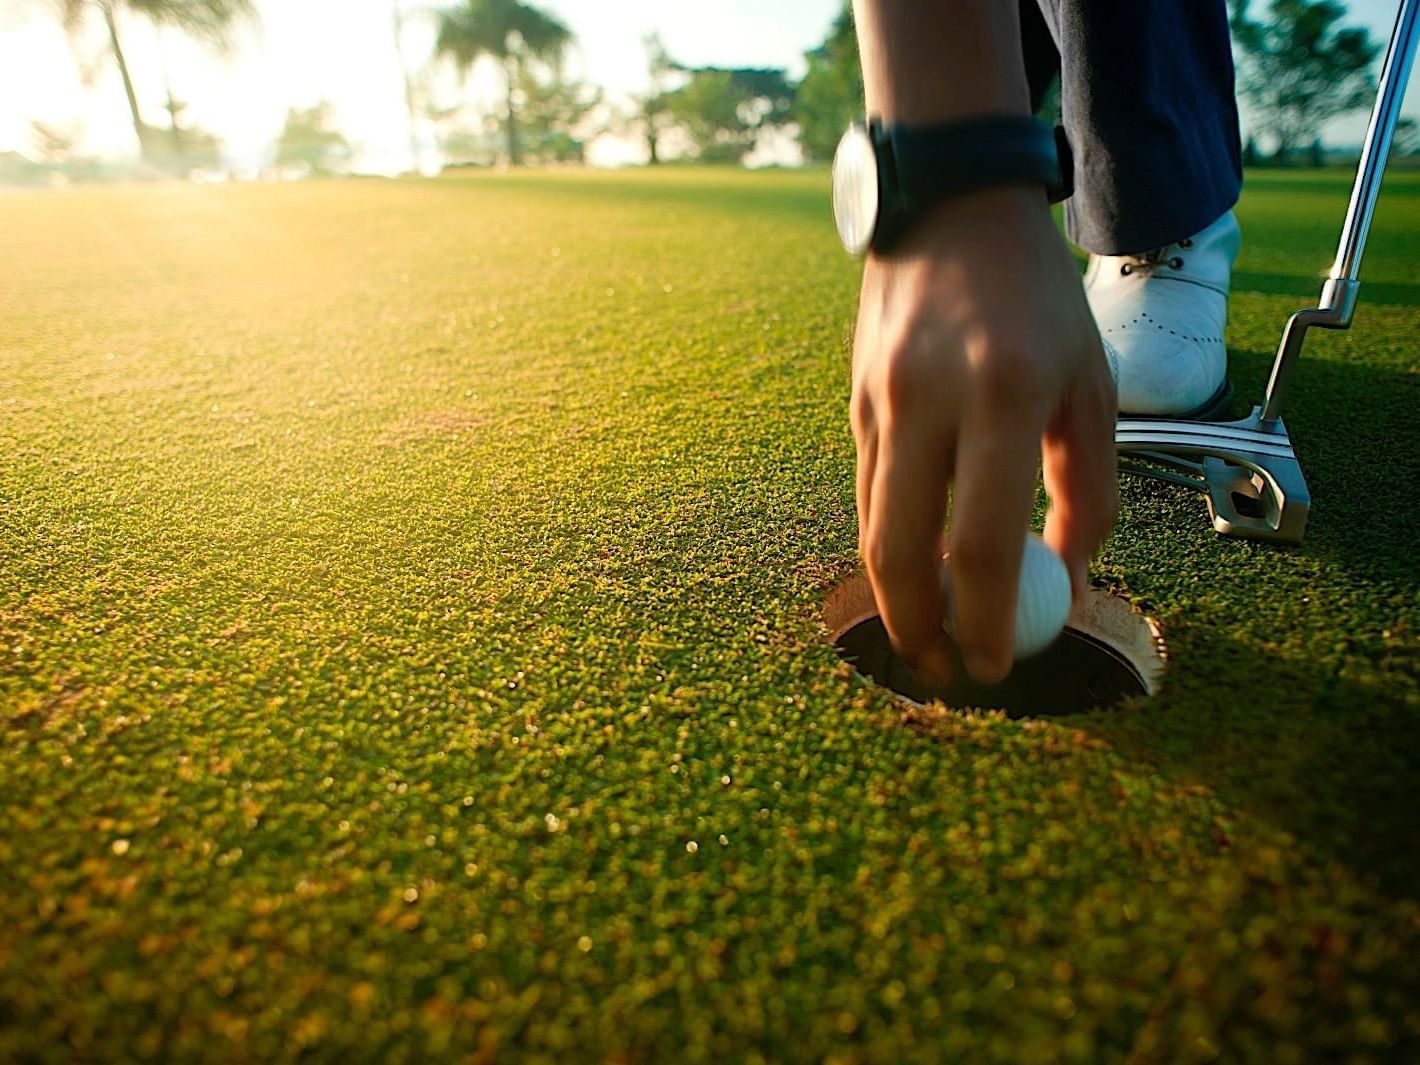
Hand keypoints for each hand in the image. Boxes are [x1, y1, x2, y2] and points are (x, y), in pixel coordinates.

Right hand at [851, 186, 1117, 683]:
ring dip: (896, 595)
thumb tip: (1072, 581)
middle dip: (918, 628)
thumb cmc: (1038, 299)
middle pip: (902, 550)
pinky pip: (869, 491)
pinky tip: (914, 565)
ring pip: (872, 527)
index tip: (993, 666)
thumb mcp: (1089, 384)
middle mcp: (928, 400)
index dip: (986, 619)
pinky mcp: (854, 402)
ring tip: (927, 634)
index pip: (984, 541)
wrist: (950, 208)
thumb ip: (1090, 487)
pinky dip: (888, 541)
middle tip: (943, 668)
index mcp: (1003, 394)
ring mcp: (879, 401)